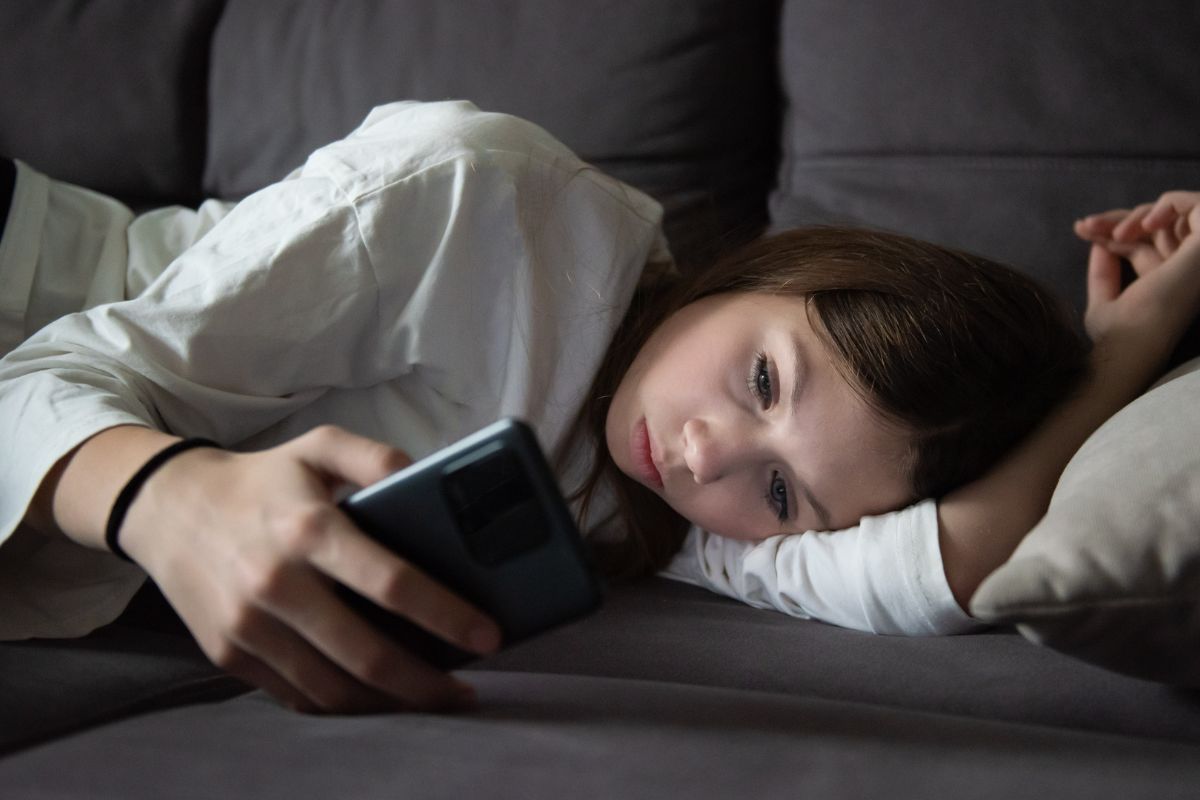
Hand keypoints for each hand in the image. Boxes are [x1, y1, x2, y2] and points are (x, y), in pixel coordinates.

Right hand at [118, 425, 501, 713]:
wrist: (166, 507)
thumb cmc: (261, 479)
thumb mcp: (319, 446)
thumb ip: (378, 457)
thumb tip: (432, 480)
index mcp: (309, 528)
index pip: (392, 583)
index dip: (447, 615)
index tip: (488, 635)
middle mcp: (276, 582)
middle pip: (367, 653)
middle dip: (427, 682)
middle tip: (466, 691)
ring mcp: (248, 626)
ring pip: (333, 688)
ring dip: (390, 703)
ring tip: (431, 698)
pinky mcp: (229, 654)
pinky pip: (297, 696)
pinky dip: (343, 706)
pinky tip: (376, 699)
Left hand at [1073, 191, 1199, 370]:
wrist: (1132, 342)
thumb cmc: (1119, 332)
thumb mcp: (1105, 299)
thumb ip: (1104, 272)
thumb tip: (1099, 244)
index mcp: (1168, 279)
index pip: (1144, 243)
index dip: (1112, 232)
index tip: (1081, 229)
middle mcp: (1187, 267)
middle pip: (1156, 227)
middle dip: (1117, 221)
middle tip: (1085, 225)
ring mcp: (1198, 257)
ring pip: (1172, 215)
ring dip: (1135, 216)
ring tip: (1108, 233)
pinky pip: (1196, 204)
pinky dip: (1168, 204)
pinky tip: (1142, 225)